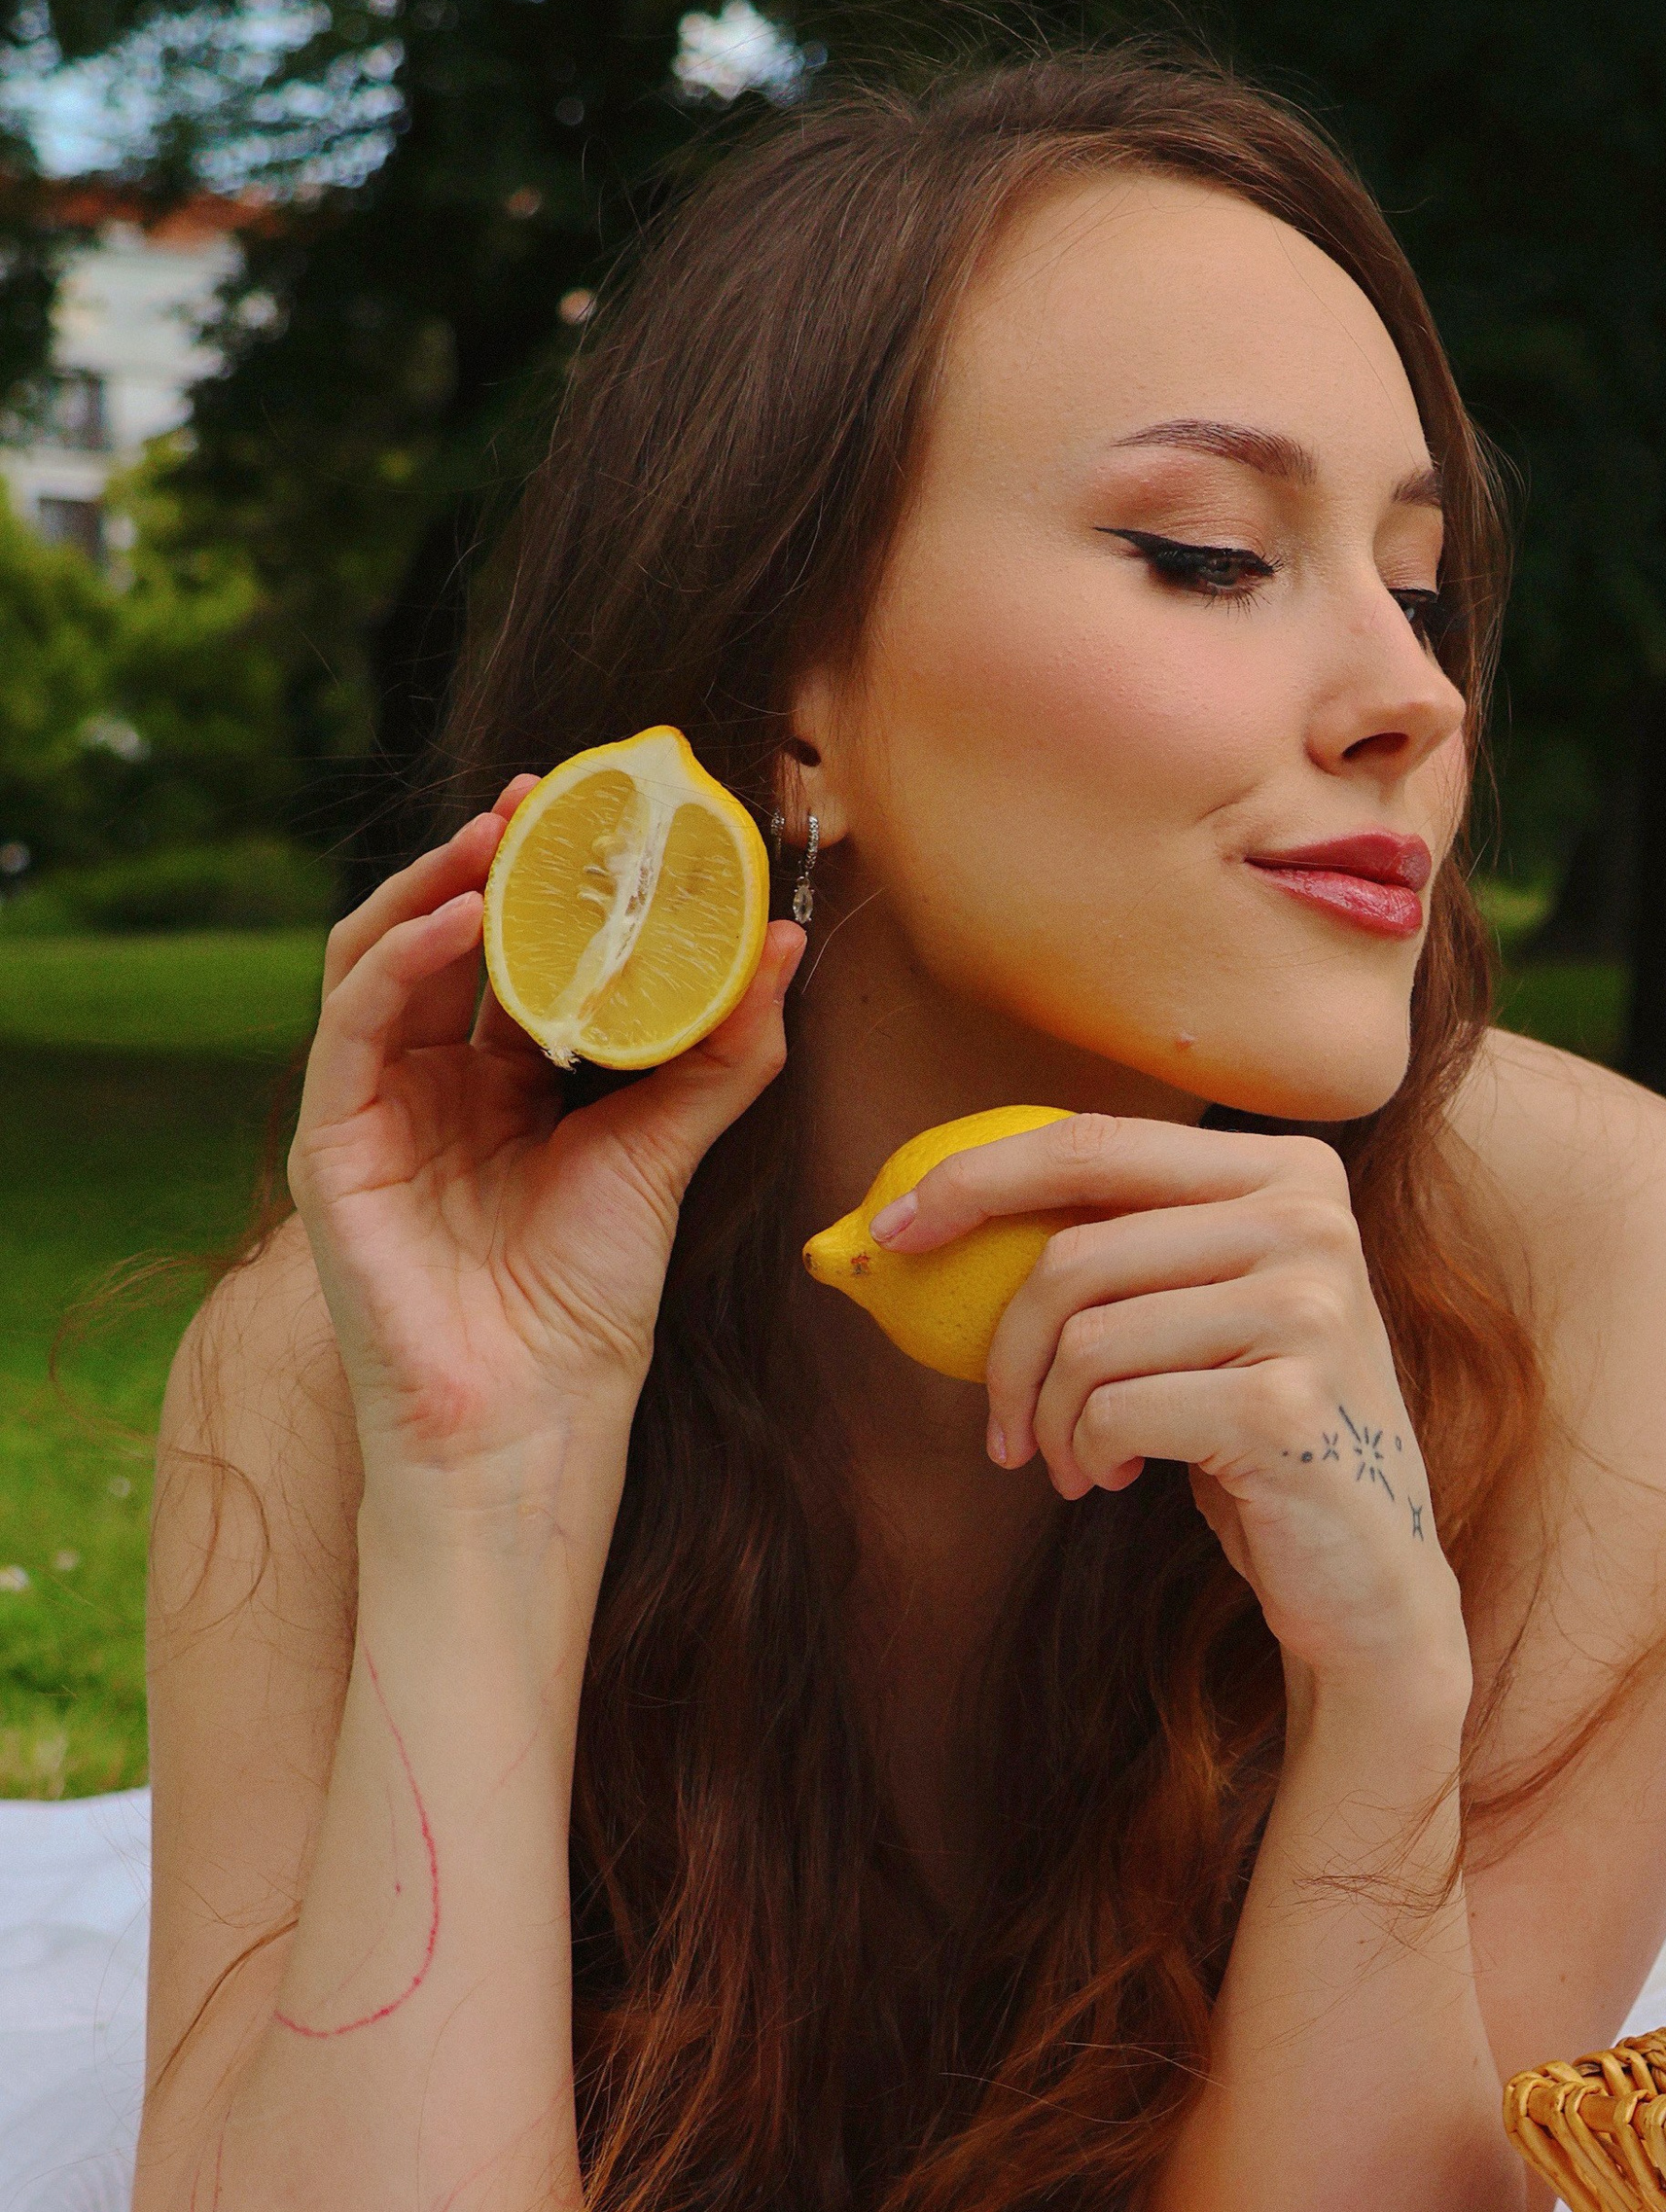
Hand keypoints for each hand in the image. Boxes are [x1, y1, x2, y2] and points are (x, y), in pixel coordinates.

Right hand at [288, 786, 803, 1491]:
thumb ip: (723, 1051)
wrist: (531, 1413)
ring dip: (436, 884)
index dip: (547, 882)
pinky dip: (401, 955)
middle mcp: (431, 1085)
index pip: (513, 954)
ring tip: (500, 835)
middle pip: (444, 937)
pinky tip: (461, 919)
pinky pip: (352, 1020)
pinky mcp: (331, 1140)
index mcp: (503, 1085)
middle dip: (488, 859)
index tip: (601, 815)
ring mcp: (373, 1107)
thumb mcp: (668, 1151)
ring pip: (383, 955)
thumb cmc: (588, 1304)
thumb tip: (788, 949)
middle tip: (546, 798)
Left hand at [884, 1113, 1472, 1695]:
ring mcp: (1310, 1309)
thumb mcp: (1202, 1312)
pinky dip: (1088, 1453)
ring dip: (1051, 1419)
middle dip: (1003, 1350)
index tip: (892, 1232)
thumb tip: (923, 1204)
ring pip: (1087, 1341)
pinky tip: (1115, 1478)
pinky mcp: (1286, 1405)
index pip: (1095, 1143)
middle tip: (1001, 1425)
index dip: (976, 1178)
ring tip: (1075, 1460)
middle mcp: (1312, 1221)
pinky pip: (1115, 1411)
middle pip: (1075, 1252)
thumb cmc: (1255, 1429)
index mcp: (1291, 1169)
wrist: (1365, 1572)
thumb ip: (1123, 1242)